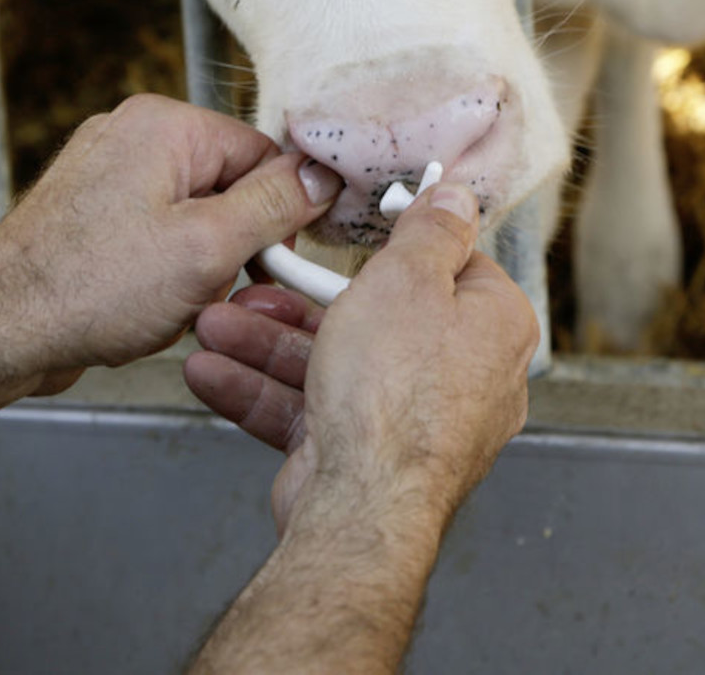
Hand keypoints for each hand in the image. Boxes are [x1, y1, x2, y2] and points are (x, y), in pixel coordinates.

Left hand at [0, 94, 341, 385]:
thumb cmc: (84, 288)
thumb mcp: (207, 247)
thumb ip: (275, 205)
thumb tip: (321, 177)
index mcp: (164, 124)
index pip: (262, 154)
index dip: (277, 213)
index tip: (276, 258)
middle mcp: (134, 136)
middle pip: (230, 186)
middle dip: (231, 245)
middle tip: (212, 285)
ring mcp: (110, 173)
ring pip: (198, 217)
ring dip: (200, 265)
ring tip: (168, 299)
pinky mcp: (96, 212)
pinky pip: (162, 234)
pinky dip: (168, 272)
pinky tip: (147, 302)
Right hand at [185, 183, 537, 535]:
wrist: (362, 507)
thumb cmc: (398, 390)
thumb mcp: (409, 278)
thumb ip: (430, 231)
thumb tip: (457, 197)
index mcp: (492, 325)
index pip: (448, 267)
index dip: (394, 246)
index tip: (353, 234)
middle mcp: (460, 374)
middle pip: (375, 316)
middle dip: (300, 301)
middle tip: (257, 281)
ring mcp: (410, 418)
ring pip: (334, 363)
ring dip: (266, 343)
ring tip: (213, 325)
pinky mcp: (366, 453)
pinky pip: (312, 409)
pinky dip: (263, 390)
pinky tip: (212, 372)